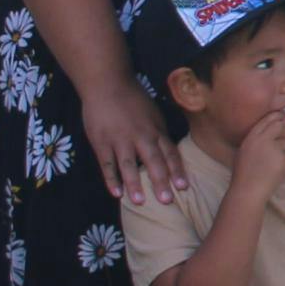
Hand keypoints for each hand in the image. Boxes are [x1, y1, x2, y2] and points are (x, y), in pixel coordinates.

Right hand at [83, 78, 187, 206]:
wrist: (106, 83)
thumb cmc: (132, 98)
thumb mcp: (153, 113)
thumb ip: (160, 133)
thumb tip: (170, 152)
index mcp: (155, 130)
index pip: (169, 153)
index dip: (176, 170)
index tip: (184, 187)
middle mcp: (140, 136)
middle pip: (152, 161)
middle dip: (160, 181)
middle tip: (167, 201)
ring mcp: (119, 139)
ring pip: (128, 165)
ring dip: (134, 184)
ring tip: (140, 202)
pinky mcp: (101, 142)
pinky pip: (107, 164)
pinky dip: (111, 179)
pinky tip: (116, 194)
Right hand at [228, 101, 284, 181]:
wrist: (248, 191)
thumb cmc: (243, 172)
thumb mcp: (244, 150)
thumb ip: (257, 138)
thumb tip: (272, 126)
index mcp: (251, 137)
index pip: (267, 120)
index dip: (276, 116)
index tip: (281, 115)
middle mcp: (263, 140)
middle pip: (279, 126)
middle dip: (282, 128)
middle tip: (280, 138)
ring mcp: (275, 149)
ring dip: (282, 149)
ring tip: (270, 164)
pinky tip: (275, 170)